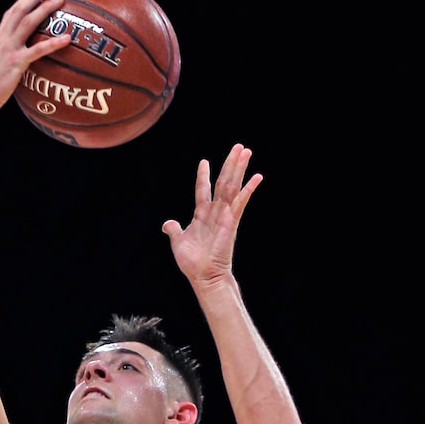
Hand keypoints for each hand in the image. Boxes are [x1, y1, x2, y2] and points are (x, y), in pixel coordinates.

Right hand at [0, 0, 71, 117]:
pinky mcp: (16, 63)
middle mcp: (3, 39)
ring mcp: (9, 49)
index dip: (26, 0)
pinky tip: (66, 39)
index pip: (12, 12)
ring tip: (60, 0)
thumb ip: (5, 58)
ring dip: (45, 8)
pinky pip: (38, 50)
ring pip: (29, 22)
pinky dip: (53, 43)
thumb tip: (17, 61)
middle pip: (21, 9)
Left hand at [163, 144, 262, 291]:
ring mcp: (225, 216)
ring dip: (239, 168)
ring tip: (246, 150)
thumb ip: (174, 230)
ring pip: (232, 186)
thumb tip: (167, 224)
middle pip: (223, 182)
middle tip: (238, 146)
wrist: (203, 277)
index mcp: (201, 215)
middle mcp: (215, 212)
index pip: (203, 190)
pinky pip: (241, 202)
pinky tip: (257, 177)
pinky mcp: (232, 222)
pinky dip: (248, 189)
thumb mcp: (179, 243)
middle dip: (230, 164)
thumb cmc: (192, 263)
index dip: (203, 176)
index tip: (204, 161)